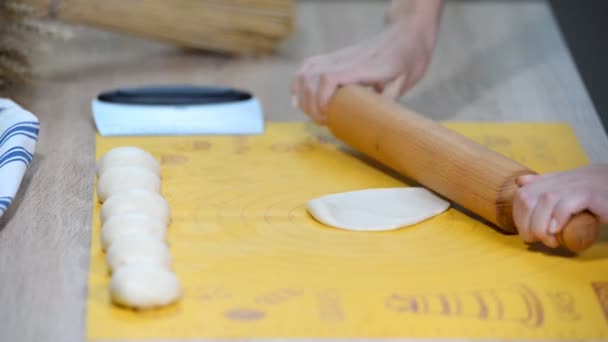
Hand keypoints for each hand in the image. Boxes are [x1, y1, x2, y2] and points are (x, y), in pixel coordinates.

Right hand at [292, 19, 437, 123]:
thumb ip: (387, 100)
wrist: (405, 34)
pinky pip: (307, 66)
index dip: (322, 99)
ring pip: (306, 71)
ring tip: (312, 113)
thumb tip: (375, 124)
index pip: (330, 78)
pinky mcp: (333, 56)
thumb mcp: (404, 82)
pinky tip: (300, 99)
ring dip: (302, 95)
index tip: (326, 116)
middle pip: (312, 76)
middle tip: (322, 121)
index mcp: (364, 66)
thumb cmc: (407, 59)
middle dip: (310, 104)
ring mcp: (337, 56)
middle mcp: (346, 59)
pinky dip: (298, 83)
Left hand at [513, 165, 607, 247]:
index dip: (518, 215)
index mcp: (554, 179)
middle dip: (525, 223)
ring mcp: (576, 185)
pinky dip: (557, 219)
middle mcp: (561, 180)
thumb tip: (521, 182)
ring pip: (545, 201)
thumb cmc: (596, 192)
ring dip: (540, 225)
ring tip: (549, 240)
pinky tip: (557, 231)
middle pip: (527, 198)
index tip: (526, 231)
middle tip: (534, 239)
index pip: (521, 194)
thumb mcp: (568, 187)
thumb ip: (545, 185)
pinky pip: (566, 205)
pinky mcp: (591, 194)